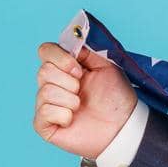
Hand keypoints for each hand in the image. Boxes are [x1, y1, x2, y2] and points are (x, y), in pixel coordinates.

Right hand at [32, 40, 138, 158]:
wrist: (124, 126)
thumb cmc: (117, 98)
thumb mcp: (107, 66)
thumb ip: (88, 50)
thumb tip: (71, 39)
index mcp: (65, 69)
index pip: (45, 51)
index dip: (60, 58)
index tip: (80, 70)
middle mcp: (52, 84)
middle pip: (43, 71)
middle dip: (69, 82)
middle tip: (83, 92)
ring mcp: (47, 104)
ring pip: (45, 91)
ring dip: (70, 100)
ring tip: (82, 107)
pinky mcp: (44, 124)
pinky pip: (44, 111)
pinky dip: (63, 115)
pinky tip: (72, 120)